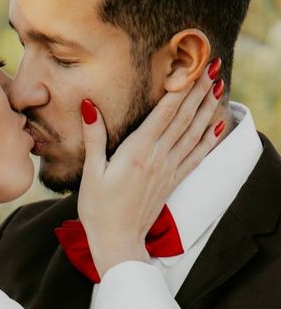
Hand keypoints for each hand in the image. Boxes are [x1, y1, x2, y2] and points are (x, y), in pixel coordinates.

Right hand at [78, 60, 222, 278]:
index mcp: (138, 152)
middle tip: (211, 67)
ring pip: (193, 133)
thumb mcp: (91, 172)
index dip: (179, 88)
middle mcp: (158, 158)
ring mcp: (168, 170)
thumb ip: (95, 137)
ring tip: (217, 87)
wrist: (117, 241)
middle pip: (183, 118)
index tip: (190, 67)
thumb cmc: (98, 209)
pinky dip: (209, 139)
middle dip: (197, 91)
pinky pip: (196, 156)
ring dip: (207, 109)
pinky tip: (217, 125)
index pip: (164, 113)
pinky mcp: (173, 182)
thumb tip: (89, 106)